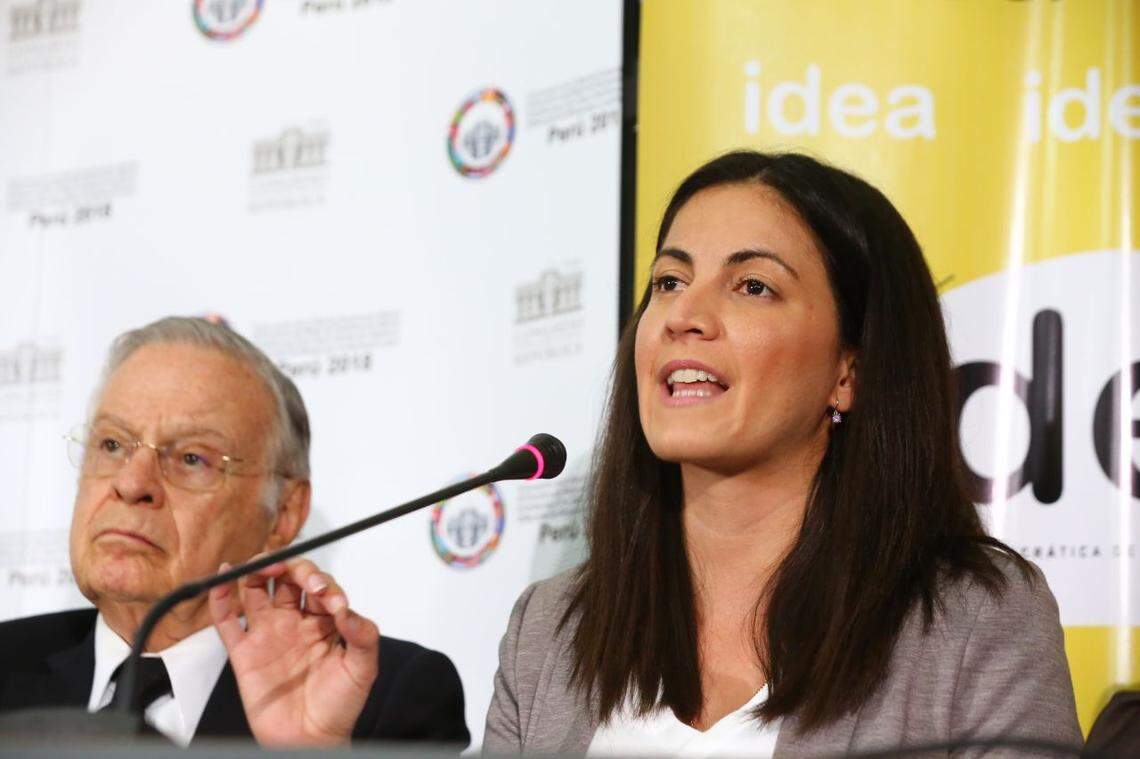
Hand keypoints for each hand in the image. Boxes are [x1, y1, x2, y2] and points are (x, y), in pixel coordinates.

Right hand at [207, 557, 379, 745]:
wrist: (311, 741)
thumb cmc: (339, 706)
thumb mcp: (363, 669)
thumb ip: (362, 634)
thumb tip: (348, 609)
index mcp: (324, 622)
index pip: (321, 586)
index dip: (324, 584)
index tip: (331, 599)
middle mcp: (295, 622)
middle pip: (287, 579)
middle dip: (292, 567)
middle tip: (297, 574)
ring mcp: (268, 634)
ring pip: (256, 590)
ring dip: (257, 570)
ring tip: (262, 565)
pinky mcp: (244, 652)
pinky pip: (227, 621)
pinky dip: (220, 599)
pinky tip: (223, 579)